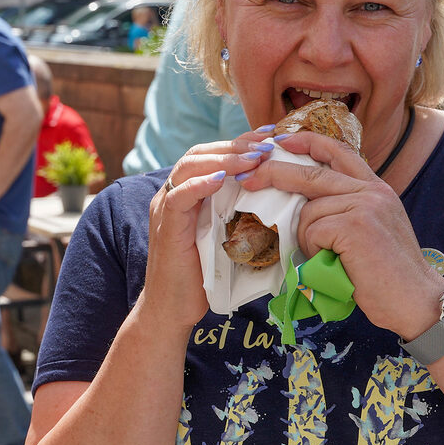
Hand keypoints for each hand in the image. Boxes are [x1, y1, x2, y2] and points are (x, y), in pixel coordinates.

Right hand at [140, 127, 277, 330]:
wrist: (172, 310)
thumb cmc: (203, 275)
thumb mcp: (227, 236)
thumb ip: (240, 213)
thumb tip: (277, 198)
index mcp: (188, 193)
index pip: (212, 154)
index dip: (240, 142)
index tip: (269, 135)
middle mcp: (174, 194)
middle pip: (201, 152)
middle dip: (236, 145)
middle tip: (267, 143)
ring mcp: (166, 209)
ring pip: (190, 167)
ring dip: (224, 159)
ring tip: (254, 158)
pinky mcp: (166, 227)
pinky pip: (179, 197)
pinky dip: (199, 185)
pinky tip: (222, 179)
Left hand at [240, 129, 443, 338]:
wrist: (415, 300)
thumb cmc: (386, 275)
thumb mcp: (370, 230)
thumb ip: (345, 209)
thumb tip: (302, 204)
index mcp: (375, 188)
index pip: (339, 151)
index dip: (307, 142)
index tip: (282, 141)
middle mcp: (371, 191)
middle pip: (311, 174)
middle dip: (274, 174)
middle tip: (247, 179)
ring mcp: (364, 205)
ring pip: (308, 211)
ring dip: (308, 239)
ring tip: (329, 258)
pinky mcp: (354, 225)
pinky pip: (312, 231)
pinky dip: (314, 251)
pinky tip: (333, 264)